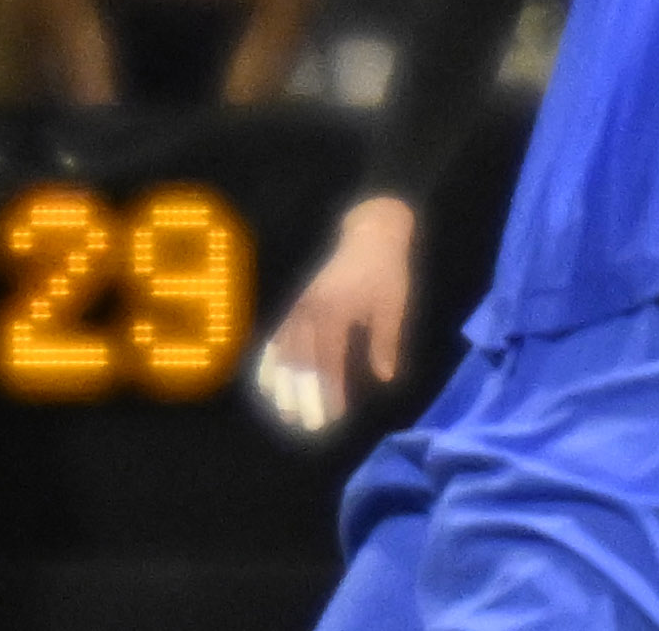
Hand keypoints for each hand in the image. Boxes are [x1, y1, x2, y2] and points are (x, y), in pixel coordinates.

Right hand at [252, 197, 413, 435]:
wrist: (371, 232)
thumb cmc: (387, 271)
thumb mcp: (393, 305)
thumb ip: (386, 342)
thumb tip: (384, 380)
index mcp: (336, 312)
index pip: (328, 362)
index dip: (329, 391)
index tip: (332, 418)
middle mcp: (311, 311)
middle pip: (301, 362)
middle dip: (302, 396)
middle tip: (305, 426)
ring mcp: (299, 306)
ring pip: (283, 352)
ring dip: (282, 384)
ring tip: (283, 412)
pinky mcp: (295, 303)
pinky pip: (276, 335)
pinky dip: (270, 360)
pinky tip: (266, 382)